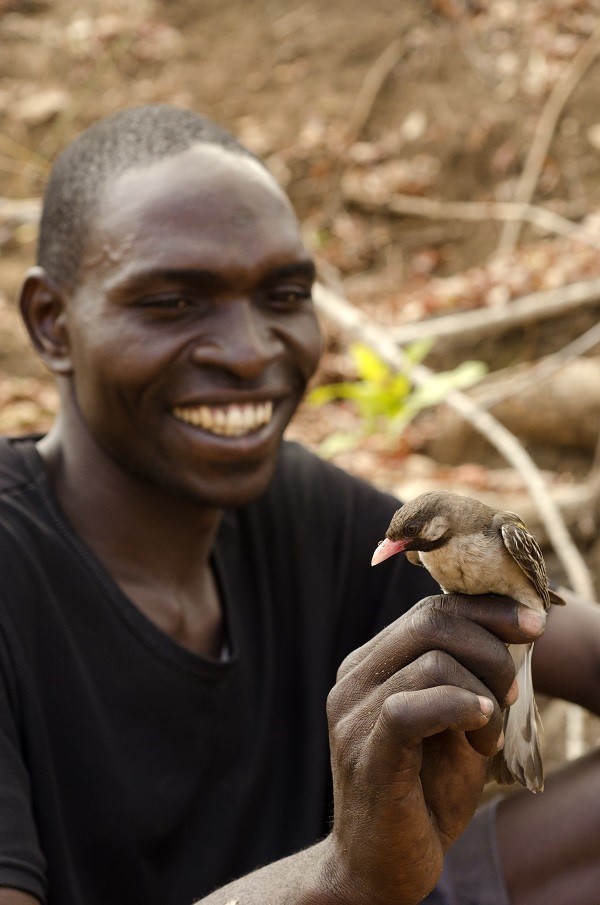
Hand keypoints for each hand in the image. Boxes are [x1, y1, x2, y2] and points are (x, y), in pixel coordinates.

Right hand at [321, 593, 545, 904]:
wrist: (381, 868)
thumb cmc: (424, 795)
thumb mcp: (453, 725)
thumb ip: (468, 679)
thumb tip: (514, 631)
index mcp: (370, 665)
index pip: (429, 610)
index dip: (486, 610)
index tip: (533, 625)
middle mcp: (353, 680)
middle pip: (430, 622)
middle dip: (491, 648)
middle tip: (514, 693)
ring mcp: (352, 716)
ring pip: (431, 662)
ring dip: (482, 695)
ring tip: (489, 739)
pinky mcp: (365, 754)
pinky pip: (411, 709)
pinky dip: (458, 709)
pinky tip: (482, 731)